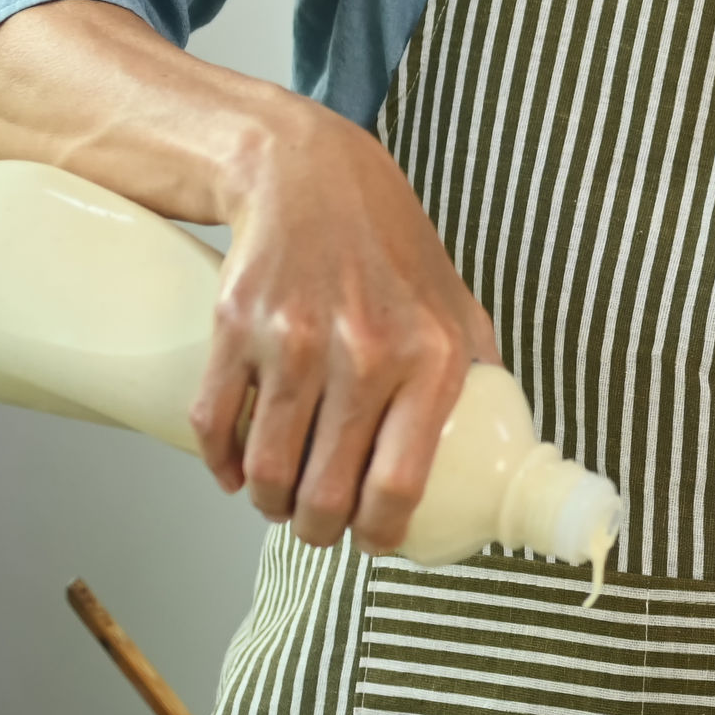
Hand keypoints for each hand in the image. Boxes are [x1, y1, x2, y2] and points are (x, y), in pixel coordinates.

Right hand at [192, 94, 499, 553]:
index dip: (380, 533)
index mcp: (432, 357)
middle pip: (326, 492)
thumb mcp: (456, 301)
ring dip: (269, 505)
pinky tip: (236, 472)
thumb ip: (477, 370)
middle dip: (318, 529)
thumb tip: (497, 445)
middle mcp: (365, 353)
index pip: (399, 485)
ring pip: (268, 470)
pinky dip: (221, 464)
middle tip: (319, 527)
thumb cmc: (389, 244)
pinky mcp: (235, 327)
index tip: (373, 540)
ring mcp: (293, 340)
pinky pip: (216, 424)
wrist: (309, 173)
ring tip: (278, 503)